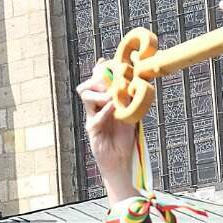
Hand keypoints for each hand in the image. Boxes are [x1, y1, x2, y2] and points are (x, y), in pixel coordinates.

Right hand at [75, 70, 140, 205]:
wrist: (120, 161)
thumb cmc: (125, 138)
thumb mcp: (130, 113)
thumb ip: (130, 97)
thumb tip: (136, 78)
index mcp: (103, 100)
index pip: (97, 79)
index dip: (100, 69)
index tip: (107, 62)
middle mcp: (95, 106)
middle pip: (88, 84)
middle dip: (98, 79)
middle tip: (110, 79)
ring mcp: (92, 117)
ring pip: (86, 96)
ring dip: (100, 93)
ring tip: (112, 97)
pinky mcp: (92, 130)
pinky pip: (95, 116)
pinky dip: (104, 110)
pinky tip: (113, 108)